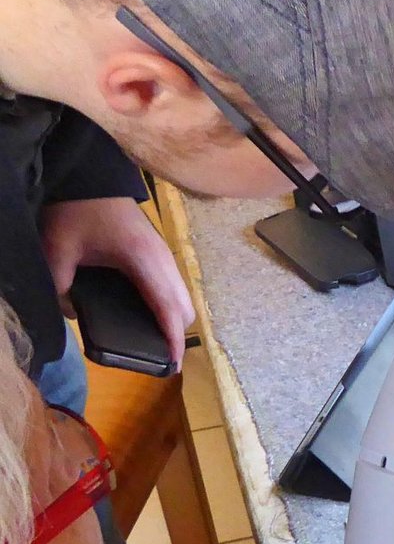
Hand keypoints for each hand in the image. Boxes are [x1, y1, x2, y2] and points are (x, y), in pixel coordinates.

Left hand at [40, 197, 194, 366]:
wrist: (92, 178)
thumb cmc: (79, 210)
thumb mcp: (58, 247)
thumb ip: (60, 283)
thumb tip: (69, 314)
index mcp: (143, 261)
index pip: (167, 309)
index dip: (171, 340)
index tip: (173, 365)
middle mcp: (163, 261)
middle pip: (184, 309)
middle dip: (176, 335)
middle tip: (158, 359)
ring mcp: (165, 256)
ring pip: (184, 298)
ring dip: (176, 321)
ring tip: (159, 342)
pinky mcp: (161, 254)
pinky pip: (176, 288)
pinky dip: (172, 307)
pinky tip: (153, 315)